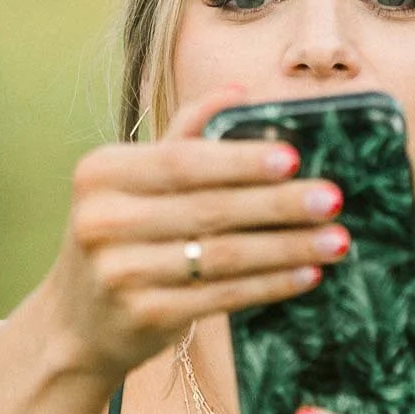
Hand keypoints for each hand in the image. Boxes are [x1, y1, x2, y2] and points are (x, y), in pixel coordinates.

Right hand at [37, 88, 351, 380]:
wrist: (78, 322)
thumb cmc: (122, 236)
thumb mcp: (134, 181)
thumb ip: (183, 137)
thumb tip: (238, 90)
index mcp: (102, 173)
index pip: (182, 161)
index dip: (240, 160)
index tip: (295, 157)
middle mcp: (102, 221)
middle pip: (209, 209)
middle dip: (280, 204)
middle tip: (333, 198)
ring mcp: (120, 273)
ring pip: (222, 256)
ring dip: (288, 248)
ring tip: (336, 240)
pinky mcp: (143, 316)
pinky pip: (221, 297)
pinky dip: (269, 285)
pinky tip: (306, 275)